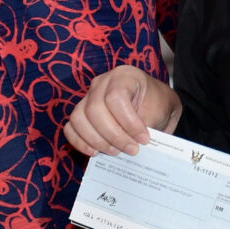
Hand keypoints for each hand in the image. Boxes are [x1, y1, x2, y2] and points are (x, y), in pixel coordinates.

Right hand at [64, 66, 180, 155]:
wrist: (154, 106)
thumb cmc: (157, 106)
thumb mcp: (159, 111)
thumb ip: (145, 125)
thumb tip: (132, 145)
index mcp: (124, 76)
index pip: (116, 97)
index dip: (128, 122)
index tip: (143, 139)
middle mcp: (102, 82)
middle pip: (94, 109)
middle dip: (113, 135)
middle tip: (131, 150)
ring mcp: (88, 97)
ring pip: (79, 118)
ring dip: (96, 140)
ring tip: (116, 152)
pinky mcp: (81, 113)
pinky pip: (70, 128)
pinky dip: (80, 142)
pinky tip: (96, 152)